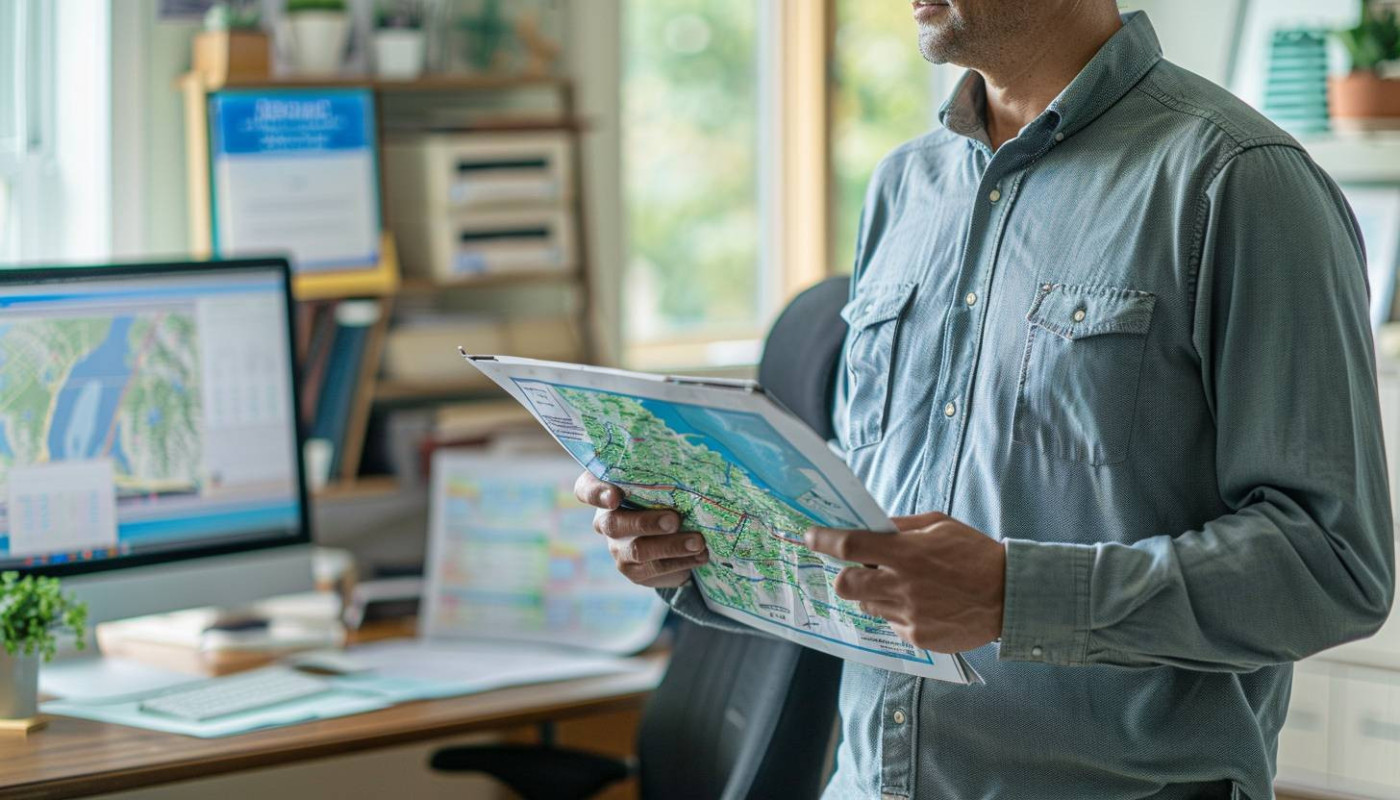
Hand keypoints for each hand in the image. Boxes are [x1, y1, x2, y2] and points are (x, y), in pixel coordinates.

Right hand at [574, 471, 709, 587]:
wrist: (672, 538)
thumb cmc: (665, 497)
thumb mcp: (662, 482)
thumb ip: (665, 474)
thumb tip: (694, 461)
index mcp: (607, 491)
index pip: (586, 489)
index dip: (596, 493)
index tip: (614, 496)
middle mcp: (606, 521)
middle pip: (614, 524)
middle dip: (646, 522)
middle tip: (674, 520)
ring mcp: (618, 548)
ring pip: (638, 550)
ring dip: (672, 546)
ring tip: (698, 542)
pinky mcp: (633, 571)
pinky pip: (656, 568)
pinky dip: (682, 561)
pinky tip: (701, 555)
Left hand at [805, 512, 1005, 652]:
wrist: (1011, 596)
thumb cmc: (975, 554)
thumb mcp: (940, 525)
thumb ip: (903, 527)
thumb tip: (872, 526)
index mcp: (907, 553)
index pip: (851, 546)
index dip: (824, 540)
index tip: (810, 536)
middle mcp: (903, 586)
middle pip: (846, 585)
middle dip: (845, 576)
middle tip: (859, 570)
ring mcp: (909, 615)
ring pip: (867, 606)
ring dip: (873, 595)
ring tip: (902, 587)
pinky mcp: (917, 637)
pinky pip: (891, 623)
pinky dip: (897, 612)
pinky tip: (922, 604)